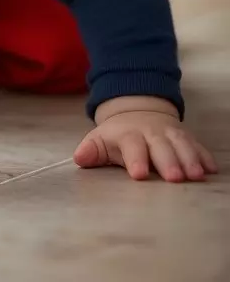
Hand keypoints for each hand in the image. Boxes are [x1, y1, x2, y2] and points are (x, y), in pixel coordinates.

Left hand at [74, 95, 218, 181]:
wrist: (137, 113)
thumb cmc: (117, 135)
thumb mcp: (99, 140)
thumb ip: (91, 151)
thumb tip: (79, 158)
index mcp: (128, 135)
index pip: (132, 147)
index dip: (135, 160)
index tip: (138, 174)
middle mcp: (151, 134)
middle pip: (161, 147)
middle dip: (168, 162)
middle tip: (174, 178)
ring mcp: (171, 134)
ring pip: (182, 145)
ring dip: (190, 159)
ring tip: (196, 175)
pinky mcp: (186, 138)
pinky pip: (198, 146)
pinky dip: (205, 157)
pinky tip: (212, 169)